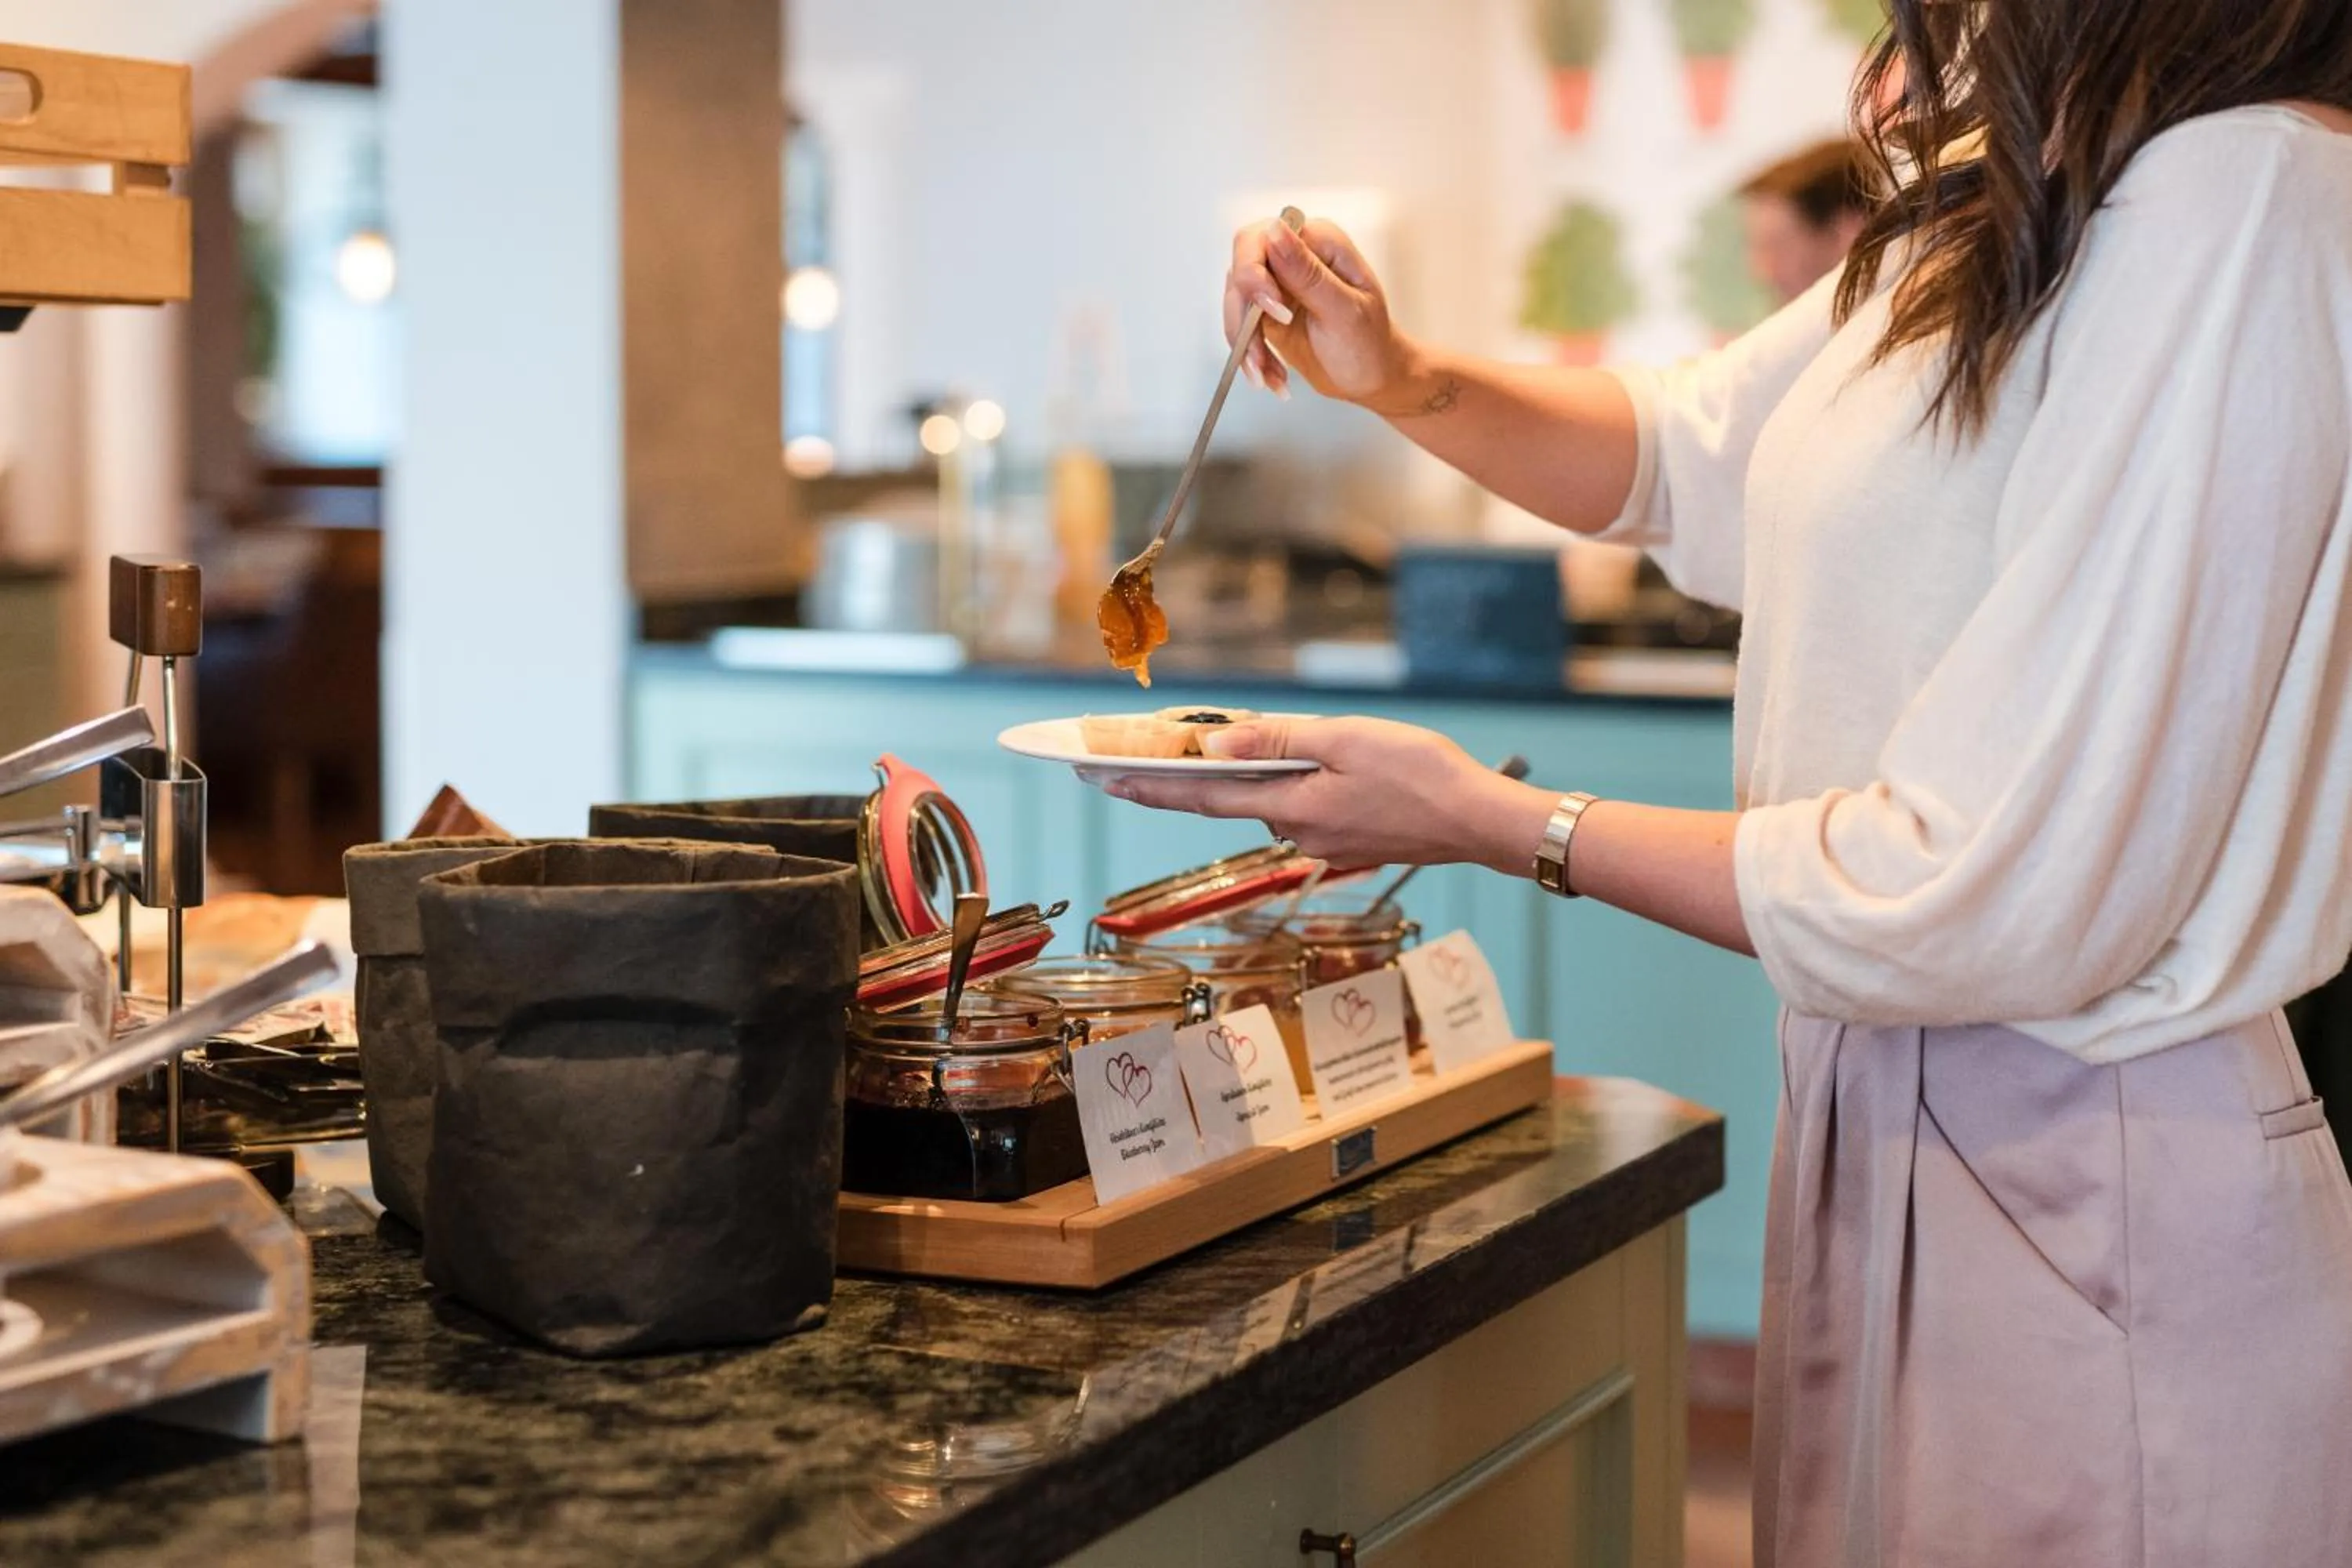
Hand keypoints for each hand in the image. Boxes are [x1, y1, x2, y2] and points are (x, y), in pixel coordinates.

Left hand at [1102, 717, 1556, 874]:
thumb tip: (1214, 745)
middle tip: (1114, 764)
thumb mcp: (1344, 741)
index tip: (1095, 776)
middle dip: (1174, 781)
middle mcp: (1296, 833)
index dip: (1144, 785)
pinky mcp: (1347, 841)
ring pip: (1270, 801)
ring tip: (1229, 744)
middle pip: (1227, 800)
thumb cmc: (1421, 774)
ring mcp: (1322, 842)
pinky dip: (1286, 786)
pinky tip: (1305, 765)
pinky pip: (1301, 808)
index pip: (1199, 796)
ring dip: (1248, 777)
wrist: (1480, 820)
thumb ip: (1277, 742)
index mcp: (1289, 807)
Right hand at [1224, 218, 1415, 406]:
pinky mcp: (1266, 311)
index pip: (1263, 238)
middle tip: (1260, 354)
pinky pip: (1241, 326)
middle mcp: (1294, 256)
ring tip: (1268, 376)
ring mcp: (1277, 283)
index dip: (1255, 272)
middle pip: (1241, 268)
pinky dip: (1250, 354)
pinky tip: (1270, 376)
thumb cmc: (1370, 344)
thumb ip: (1309, 273)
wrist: (1370, 378)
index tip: (1275, 312)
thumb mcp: (1344, 310)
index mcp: (1319, 242)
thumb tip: (1275, 232)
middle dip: (1244, 314)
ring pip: (1237, 301)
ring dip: (1246, 343)